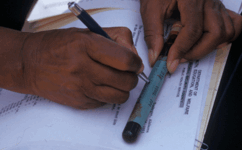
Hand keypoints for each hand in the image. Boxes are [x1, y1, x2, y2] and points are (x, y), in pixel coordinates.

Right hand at [21, 27, 142, 108]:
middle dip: (132, 77)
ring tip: (117, 82)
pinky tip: (99, 86)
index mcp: (86, 45)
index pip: (125, 60)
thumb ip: (116, 39)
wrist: (29, 63)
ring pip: (119, 96)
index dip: (136, 63)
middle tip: (127, 73)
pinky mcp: (78, 102)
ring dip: (123, 90)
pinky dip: (107, 96)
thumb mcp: (87, 32)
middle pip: (125, 81)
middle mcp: (83, 68)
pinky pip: (105, 103)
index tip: (135, 63)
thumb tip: (135, 59)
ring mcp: (80, 88)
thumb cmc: (59, 45)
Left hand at [140, 0, 241, 72]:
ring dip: (210, 46)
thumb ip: (152, 34)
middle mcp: (209, 0)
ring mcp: (216, 3)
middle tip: (179, 57)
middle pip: (216, 33)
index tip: (170, 63)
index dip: (181, 50)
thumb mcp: (150, 8)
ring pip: (228, 30)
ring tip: (191, 49)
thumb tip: (155, 57)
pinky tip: (208, 39)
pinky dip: (225, 36)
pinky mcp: (218, 6)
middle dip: (197, 51)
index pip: (192, 30)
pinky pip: (234, 23)